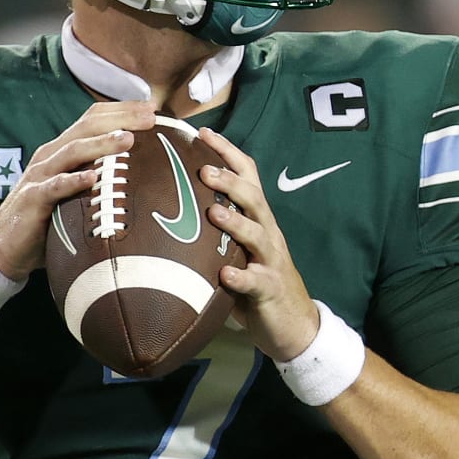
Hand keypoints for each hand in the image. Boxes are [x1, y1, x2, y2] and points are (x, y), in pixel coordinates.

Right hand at [0, 101, 157, 277]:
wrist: (6, 247)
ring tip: (127, 140)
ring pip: (72, 151)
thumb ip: (101, 180)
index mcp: (64, 150)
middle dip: (119, 119)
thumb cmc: (49, 219)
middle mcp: (52, 156)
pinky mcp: (32, 199)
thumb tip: (145, 178)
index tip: (152, 109)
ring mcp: (40, 175)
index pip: (93, 119)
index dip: (121, 110)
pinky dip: (73, 180)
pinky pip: (53, 187)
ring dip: (101, 144)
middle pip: (87, 127)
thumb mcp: (77, 193)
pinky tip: (92, 177)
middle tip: (149, 117)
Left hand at [197, 127, 320, 360]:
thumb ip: (212, 230)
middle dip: (230, 183)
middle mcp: (267, 233)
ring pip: (257, 234)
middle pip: (253, 199)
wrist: (293, 324)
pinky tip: (224, 273)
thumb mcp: (236, 250)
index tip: (203, 133)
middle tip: (203, 170)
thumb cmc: (256, 282)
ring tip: (213, 214)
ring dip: (235, 223)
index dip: (228, 153)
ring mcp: (270, 261)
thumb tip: (165, 208)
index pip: (248, 176)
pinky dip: (240, 277)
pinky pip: (255, 281)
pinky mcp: (270, 289)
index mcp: (258, 219)